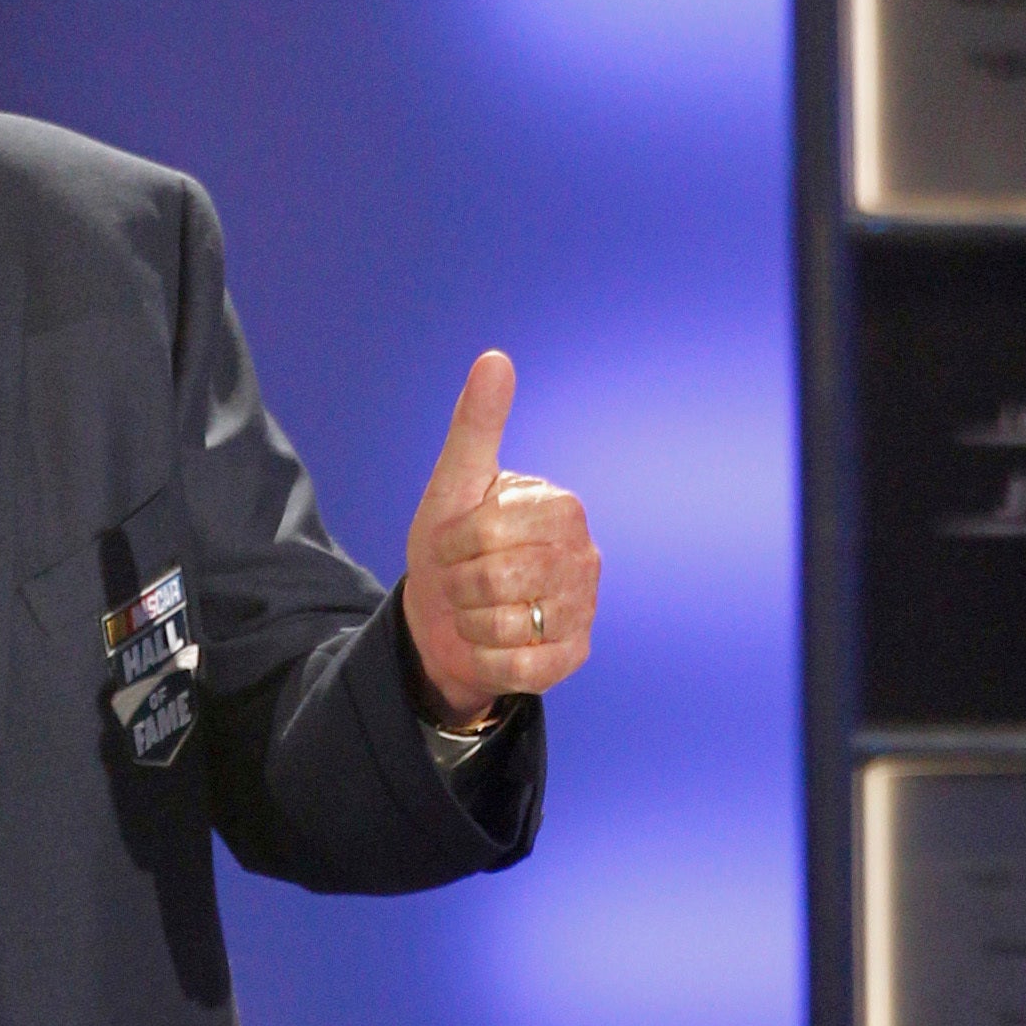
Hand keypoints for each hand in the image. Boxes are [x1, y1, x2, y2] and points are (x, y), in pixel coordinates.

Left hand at [401, 350, 599, 723]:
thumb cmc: (450, 547)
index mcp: (560, 508)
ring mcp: (583, 609)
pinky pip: (520, 668)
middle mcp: (584, 557)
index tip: (450, 542)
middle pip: (498, 579)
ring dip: (469, 622)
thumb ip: (476, 425)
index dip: (454, 542)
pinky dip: (485, 657)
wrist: (441, 617)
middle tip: (461, 580)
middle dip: (459, 584)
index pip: (493, 529)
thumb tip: (495, 358)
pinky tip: (487, 642)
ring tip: (474, 609)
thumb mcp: (453, 486)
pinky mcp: (573, 656)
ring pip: (506, 626)